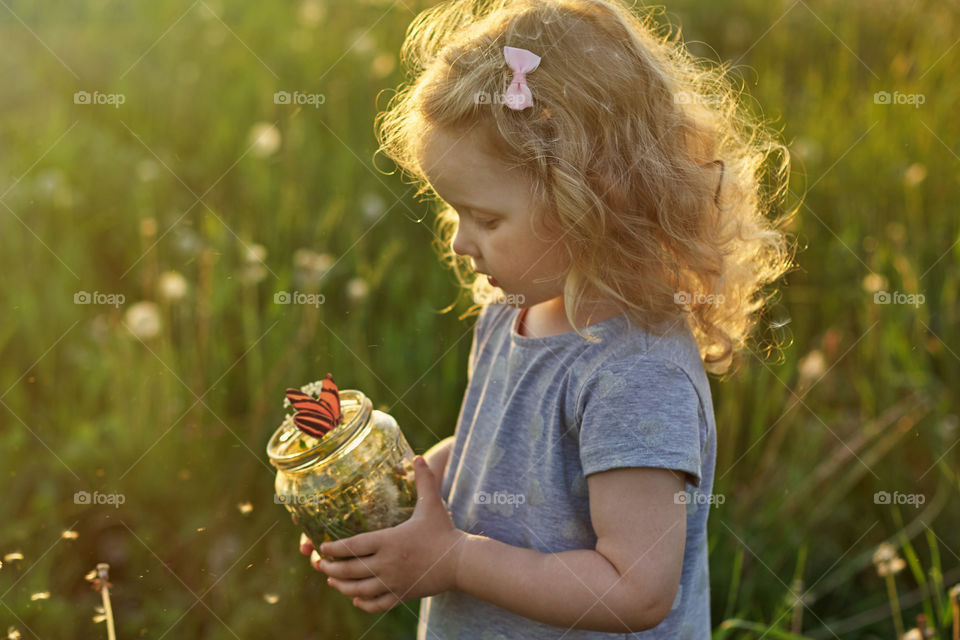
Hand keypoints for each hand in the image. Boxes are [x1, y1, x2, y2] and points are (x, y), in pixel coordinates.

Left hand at [301, 456, 466, 612]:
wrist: (460, 562)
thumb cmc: (444, 531)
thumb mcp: (432, 504)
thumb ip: (424, 480)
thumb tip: (420, 457)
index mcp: (389, 541)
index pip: (353, 546)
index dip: (335, 548)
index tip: (321, 548)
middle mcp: (387, 563)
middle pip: (351, 569)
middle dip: (331, 568)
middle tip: (319, 564)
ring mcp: (394, 582)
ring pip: (359, 590)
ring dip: (342, 586)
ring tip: (332, 581)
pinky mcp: (402, 595)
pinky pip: (377, 603)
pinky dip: (364, 603)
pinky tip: (356, 600)